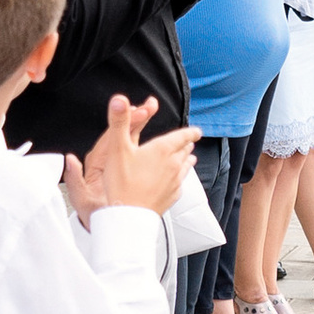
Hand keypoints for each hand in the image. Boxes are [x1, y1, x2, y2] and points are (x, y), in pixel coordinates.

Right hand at [68, 91, 196, 218]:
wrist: (128, 215)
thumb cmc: (122, 183)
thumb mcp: (117, 147)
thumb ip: (119, 122)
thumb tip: (119, 99)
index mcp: (162, 150)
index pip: (182, 136)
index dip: (190, 132)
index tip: (196, 131)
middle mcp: (173, 165)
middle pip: (185, 151)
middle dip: (187, 145)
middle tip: (189, 142)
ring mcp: (174, 182)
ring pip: (185, 168)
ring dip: (187, 161)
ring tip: (189, 159)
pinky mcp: (172, 196)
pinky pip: (180, 184)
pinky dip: (180, 179)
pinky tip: (177, 181)